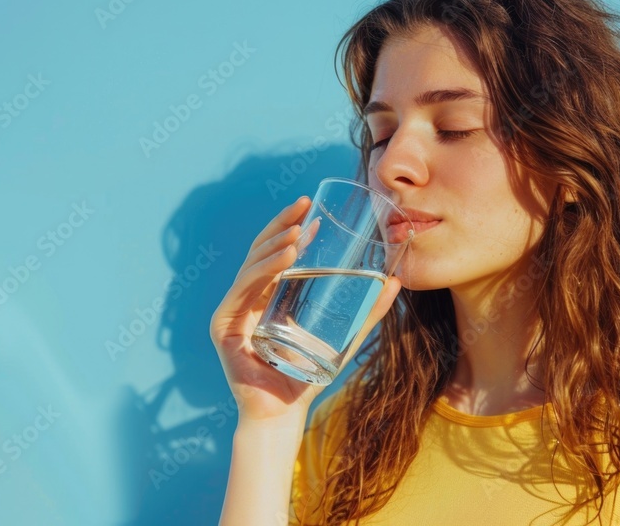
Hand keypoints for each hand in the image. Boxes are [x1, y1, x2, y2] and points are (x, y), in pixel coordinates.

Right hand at [209, 196, 401, 425]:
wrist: (283, 413)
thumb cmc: (308, 377)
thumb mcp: (344, 338)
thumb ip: (368, 314)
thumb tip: (395, 283)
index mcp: (266, 296)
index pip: (273, 252)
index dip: (288, 226)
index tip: (309, 207)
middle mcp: (246, 298)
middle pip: (259, 251)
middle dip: (281, 225)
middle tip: (303, 207)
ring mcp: (232, 310)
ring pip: (251, 266)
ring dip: (274, 245)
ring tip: (298, 233)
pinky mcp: (223, 324)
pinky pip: (243, 290)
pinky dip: (263, 272)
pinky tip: (283, 261)